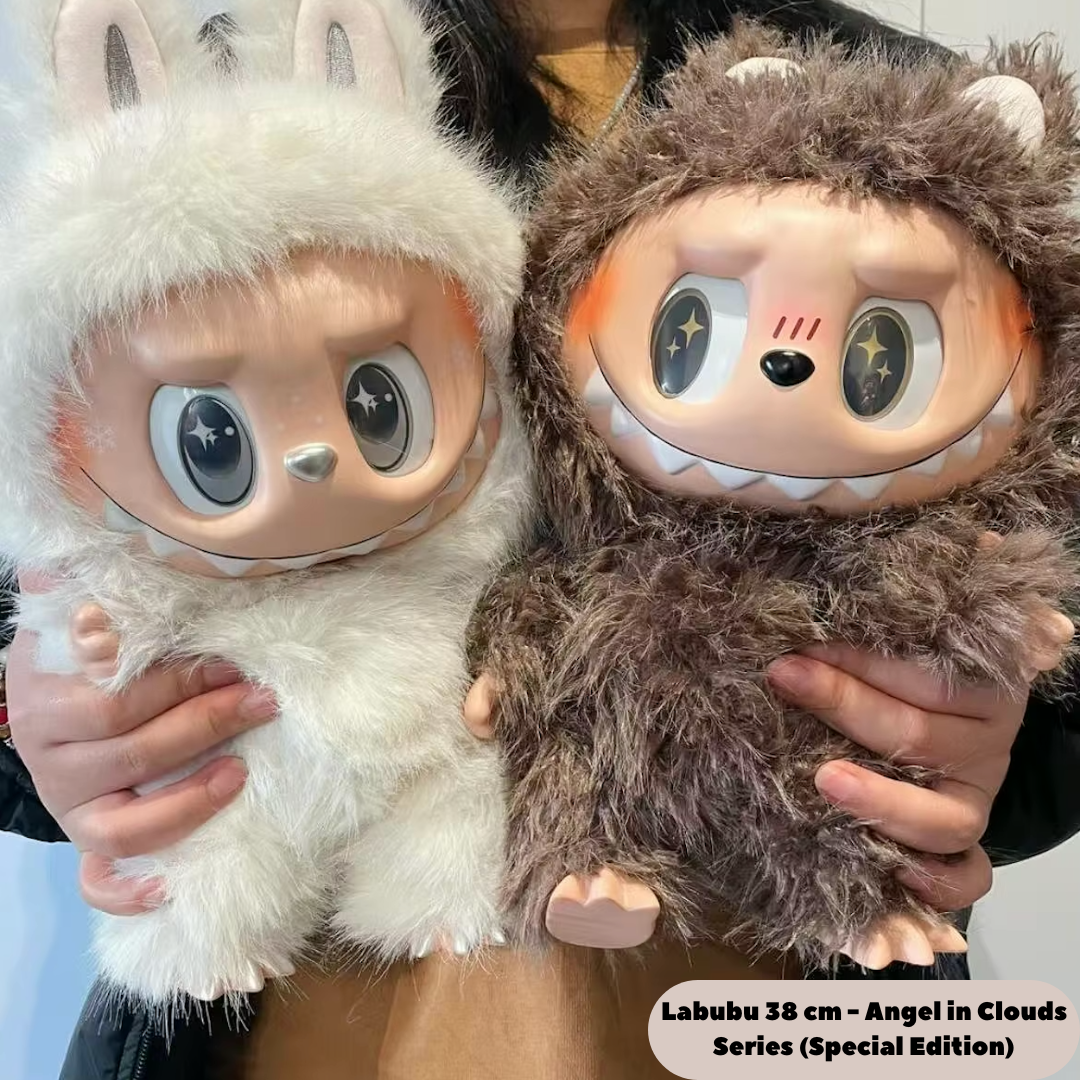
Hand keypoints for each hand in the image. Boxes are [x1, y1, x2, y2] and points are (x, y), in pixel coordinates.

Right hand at [7, 575, 277, 915]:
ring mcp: (68, 806)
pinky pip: (97, 881)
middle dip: (205, 722)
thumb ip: (96, 584)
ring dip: (187, 801)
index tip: (232, 660)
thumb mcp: (78, 614)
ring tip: (240, 775)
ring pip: (120, 823)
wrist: (42, 703)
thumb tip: (127, 529)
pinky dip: (130, 892)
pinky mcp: (83, 840)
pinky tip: (172, 889)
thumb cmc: (78, 656)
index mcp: (47, 696)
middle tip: (262, 700)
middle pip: (132, 748)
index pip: (116, 696)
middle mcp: (52, 756)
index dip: (178, 680)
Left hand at [767, 605, 1073, 913]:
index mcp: (983, 683)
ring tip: (822, 781)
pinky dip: (942, 886)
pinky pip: (968, 879)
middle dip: (846, 705)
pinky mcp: (962, 844)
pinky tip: (901, 879)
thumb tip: (984, 536)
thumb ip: (954, 581)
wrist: (961, 715)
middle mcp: (984, 743)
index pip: (925, 675)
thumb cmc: (923, 656)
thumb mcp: (937, 617)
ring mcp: (973, 799)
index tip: (800, 642)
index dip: (864, 661)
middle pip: (919, 735)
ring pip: (944, 817)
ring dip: (882, 801)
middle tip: (784, 676)